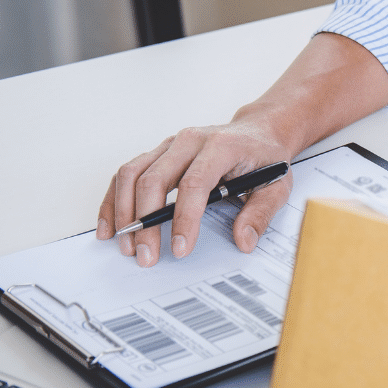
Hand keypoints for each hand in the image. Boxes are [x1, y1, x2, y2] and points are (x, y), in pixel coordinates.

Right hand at [97, 117, 294, 266]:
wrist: (258, 132)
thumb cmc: (265, 157)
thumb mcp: (277, 185)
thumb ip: (260, 213)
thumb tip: (243, 241)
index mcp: (221, 146)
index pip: (195, 183)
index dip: (185, 219)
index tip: (180, 248)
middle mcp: (189, 141)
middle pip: (154, 180)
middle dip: (147, 223)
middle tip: (146, 256)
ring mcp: (169, 145)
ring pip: (132, 174)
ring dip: (123, 212)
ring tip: (126, 246)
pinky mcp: (158, 153)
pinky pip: (126, 174)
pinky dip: (113, 199)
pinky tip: (110, 225)